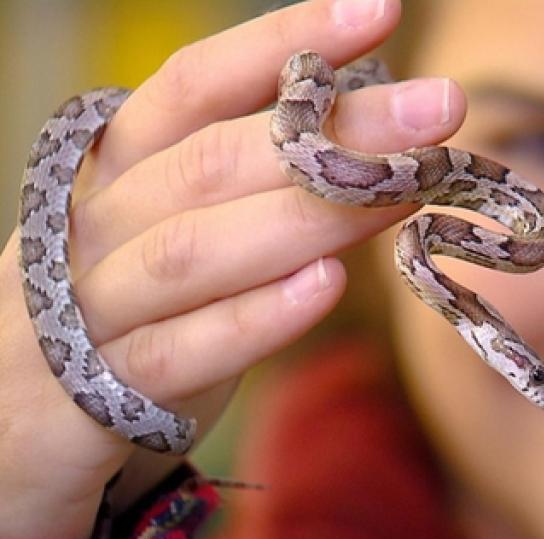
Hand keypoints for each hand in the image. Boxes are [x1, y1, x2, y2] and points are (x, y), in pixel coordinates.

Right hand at [0, 0, 464, 538]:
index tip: (376, 11)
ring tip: (405, 189)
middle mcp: (96, 221)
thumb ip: (255, 186)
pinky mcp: (95, 395)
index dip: (281, 44)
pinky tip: (325, 285)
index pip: (195, 85)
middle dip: (333, 130)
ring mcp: (87, 306)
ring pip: (195, 250)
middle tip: (438, 107)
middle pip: (213, 159)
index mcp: (118, 168)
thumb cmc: (129, 312)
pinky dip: (254, 317)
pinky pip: (179, 351)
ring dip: (308, 215)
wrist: (18, 430)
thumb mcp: (181, 232)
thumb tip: (372, 140)